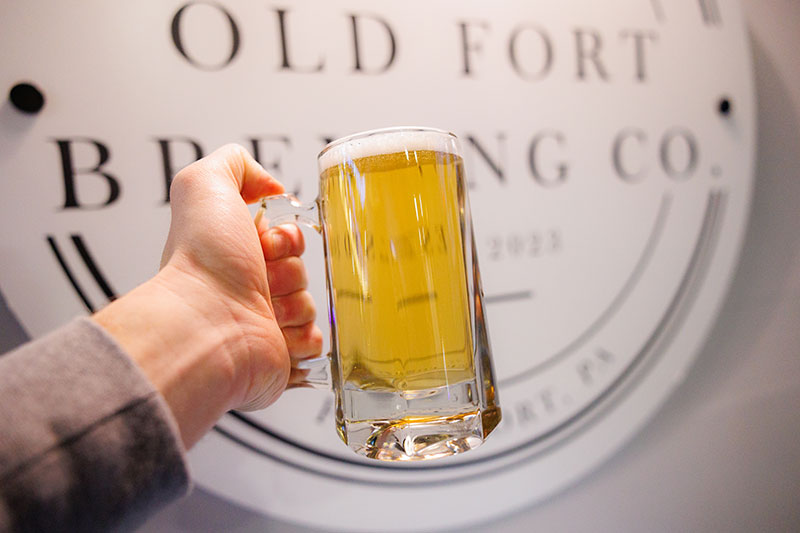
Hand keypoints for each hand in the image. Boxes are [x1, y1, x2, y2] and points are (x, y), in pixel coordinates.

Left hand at [94, 144, 321, 447]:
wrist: (207, 326)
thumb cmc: (201, 264)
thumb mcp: (204, 184)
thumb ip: (234, 164)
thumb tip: (270, 186)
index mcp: (233, 256)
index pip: (288, 239)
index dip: (286, 238)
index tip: (267, 242)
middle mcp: (246, 290)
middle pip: (302, 271)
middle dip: (290, 270)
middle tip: (261, 278)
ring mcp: (264, 326)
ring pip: (312, 305)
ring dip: (295, 304)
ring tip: (263, 310)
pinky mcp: (279, 358)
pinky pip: (316, 341)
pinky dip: (302, 337)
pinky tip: (276, 335)